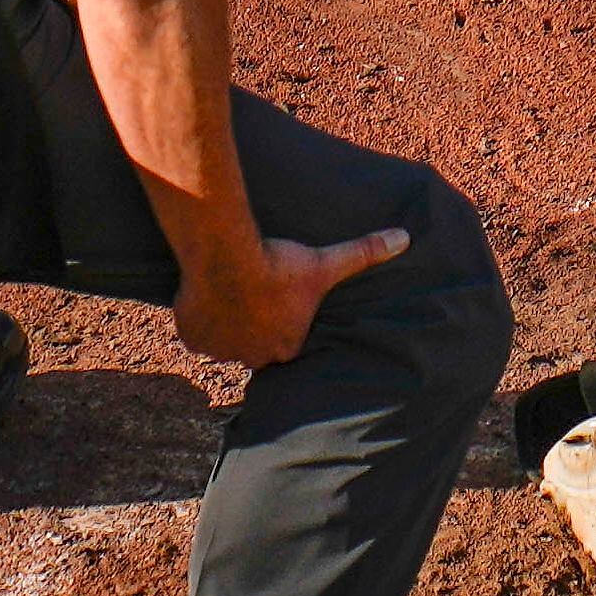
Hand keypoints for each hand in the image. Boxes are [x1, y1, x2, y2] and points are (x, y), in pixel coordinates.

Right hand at [172, 224, 407, 368]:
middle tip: (258, 302)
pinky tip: (210, 302)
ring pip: (226, 343)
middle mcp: (252, 357)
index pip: (288, 344)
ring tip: (235, 299)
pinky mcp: (192, 338)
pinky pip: (197, 335)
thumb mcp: (327, 262)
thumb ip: (365, 254)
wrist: (227, 258)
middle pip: (256, 348)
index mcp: (286, 348)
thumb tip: (404, 238)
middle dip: (258, 330)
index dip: (286, 325)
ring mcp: (219, 350)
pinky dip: (202, 322)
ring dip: (229, 327)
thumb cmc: (280, 265)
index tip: (284, 307)